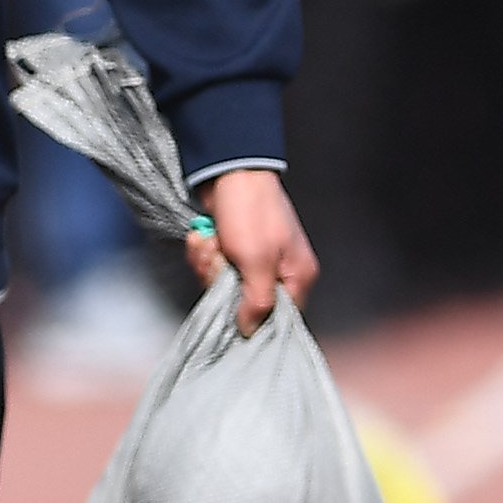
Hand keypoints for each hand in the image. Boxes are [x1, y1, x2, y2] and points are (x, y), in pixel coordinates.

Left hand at [190, 166, 318, 330]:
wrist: (231, 171)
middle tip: (220, 258)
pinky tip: (206, 236)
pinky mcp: (235, 250)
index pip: (279, 318)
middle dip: (222, 280)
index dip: (253, 318)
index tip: (232, 308)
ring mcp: (256, 260)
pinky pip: (215, 266)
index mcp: (297, 276)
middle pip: (245, 303)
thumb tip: (250, 331)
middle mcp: (280, 271)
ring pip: (224, 284)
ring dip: (209, 264)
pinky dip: (205, 252)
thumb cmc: (251, 212)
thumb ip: (257, 302)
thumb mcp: (257, 261)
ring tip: (211, 241)